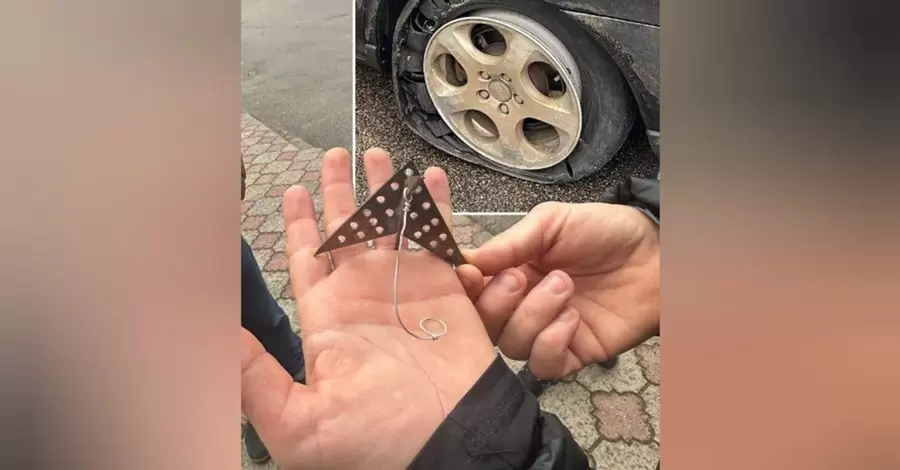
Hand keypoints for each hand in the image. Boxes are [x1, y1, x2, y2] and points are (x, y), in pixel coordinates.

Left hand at [241, 148, 495, 469]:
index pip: (308, 258)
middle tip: (334, 157)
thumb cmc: (375, 441)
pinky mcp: (445, 286)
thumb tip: (214, 337)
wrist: (448, 442)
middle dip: (338, 192)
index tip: (293, 192)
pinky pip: (436, 234)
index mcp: (327, 318)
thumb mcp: (297, 420)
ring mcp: (407, 287)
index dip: (299, 224)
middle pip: (346, 229)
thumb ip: (254, 376)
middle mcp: (364, 295)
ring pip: (389, 223)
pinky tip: (426, 178)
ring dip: (383, 188)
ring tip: (376, 156)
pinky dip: (432, 203)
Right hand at [465, 201, 659, 378]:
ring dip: (533, 316)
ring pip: (511, 345)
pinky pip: (543, 366)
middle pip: (484, 325)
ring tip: (565, 287)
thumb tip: (464, 261)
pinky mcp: (572, 354)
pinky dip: (552, 342)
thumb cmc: (604, 231)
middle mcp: (522, 305)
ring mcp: (546, 332)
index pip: (471, 291)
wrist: (656, 253)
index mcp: (510, 271)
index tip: (468, 275)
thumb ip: (510, 242)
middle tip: (522, 278)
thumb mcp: (552, 222)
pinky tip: (573, 318)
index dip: (463, 289)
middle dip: (497, 303)